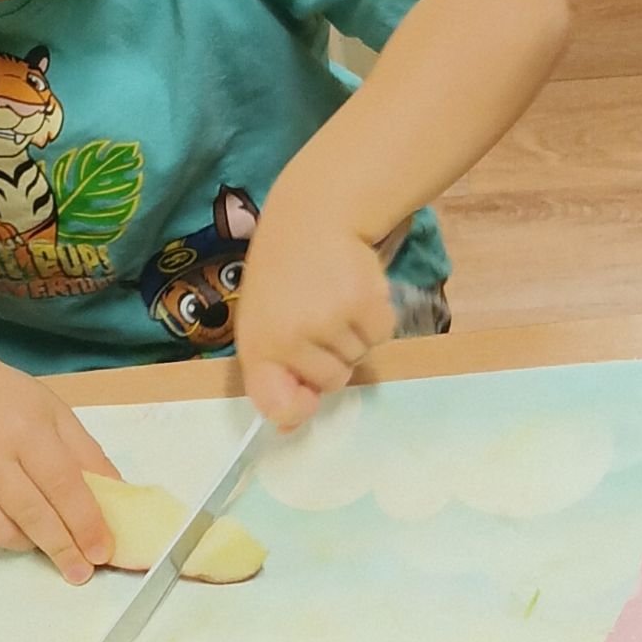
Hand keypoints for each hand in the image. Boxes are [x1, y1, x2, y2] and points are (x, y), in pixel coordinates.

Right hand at [0, 356, 117, 582]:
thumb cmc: (9, 401)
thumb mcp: (55, 413)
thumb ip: (87, 453)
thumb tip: (118, 496)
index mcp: (27, 428)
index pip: (63, 484)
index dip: (85, 521)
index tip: (102, 550)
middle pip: (34, 512)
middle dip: (64, 547)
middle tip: (83, 571)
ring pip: (4, 528)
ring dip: (36, 547)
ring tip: (60, 554)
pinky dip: (9, 540)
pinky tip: (27, 538)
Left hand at [233, 208, 394, 428]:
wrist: (314, 215)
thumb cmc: (283, 271)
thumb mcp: (263, 319)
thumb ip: (274, 371)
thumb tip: (291, 426)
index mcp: (259, 344)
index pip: (277, 405)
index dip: (296, 406)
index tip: (304, 393)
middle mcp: (292, 338)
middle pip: (331, 382)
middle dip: (330, 358)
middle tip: (318, 317)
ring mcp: (331, 322)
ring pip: (358, 358)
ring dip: (353, 335)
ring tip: (335, 298)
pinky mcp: (366, 305)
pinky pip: (382, 336)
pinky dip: (375, 320)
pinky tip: (356, 292)